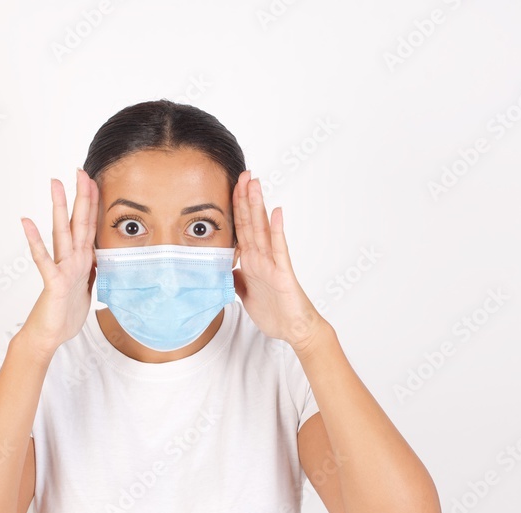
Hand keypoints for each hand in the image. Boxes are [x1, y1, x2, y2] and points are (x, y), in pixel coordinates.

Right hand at [18, 168, 98, 351]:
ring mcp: (61, 268)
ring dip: (59, 208)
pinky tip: (27, 222)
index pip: (89, 225)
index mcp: (82, 259)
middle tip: (78, 169)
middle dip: (80, 196)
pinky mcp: (53, 282)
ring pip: (61, 232)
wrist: (50, 336)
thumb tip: (96, 257)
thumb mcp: (87, 287)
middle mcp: (71, 259)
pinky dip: (35, 241)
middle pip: (77, 221)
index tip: (95, 179)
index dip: (93, 203)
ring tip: (55, 184)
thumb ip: (90, 269)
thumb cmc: (66, 313)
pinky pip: (44, 259)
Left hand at [232, 170, 326, 351]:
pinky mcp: (283, 273)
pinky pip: (279, 249)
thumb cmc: (274, 312)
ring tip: (256, 184)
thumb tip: (227, 267)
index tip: (231, 185)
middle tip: (244, 173)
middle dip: (245, 198)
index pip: (240, 228)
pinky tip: (276, 212)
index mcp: (251, 260)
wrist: (293, 330)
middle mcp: (262, 257)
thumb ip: (237, 278)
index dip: (235, 207)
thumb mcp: (245, 294)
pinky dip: (277, 230)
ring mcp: (273, 263)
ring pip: (262, 230)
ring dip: (258, 206)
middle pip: (250, 222)